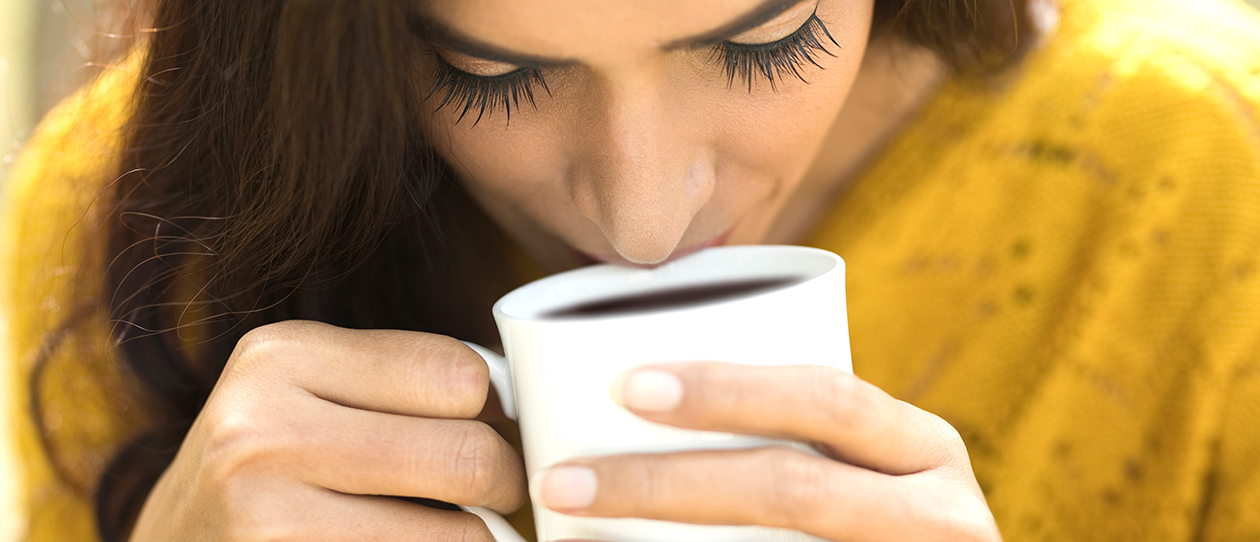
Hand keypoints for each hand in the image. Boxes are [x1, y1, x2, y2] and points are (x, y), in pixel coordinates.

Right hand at [129, 320, 525, 540]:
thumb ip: (398, 381)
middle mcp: (264, 431)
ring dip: (480, 539)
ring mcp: (268, 518)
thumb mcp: (304, 391)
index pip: (458, 374)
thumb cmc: (266, 464)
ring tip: (462, 529)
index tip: (498, 429)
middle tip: (499, 495)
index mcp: (281, 356)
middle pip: (468, 455)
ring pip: (459, 535)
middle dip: (504, 483)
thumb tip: (523, 396)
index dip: (497, 409)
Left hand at [536, 362, 1000, 541]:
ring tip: (576, 525)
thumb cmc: (874, 523)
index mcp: (922, 447)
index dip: (726, 390)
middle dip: (666, 483)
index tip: (624, 386)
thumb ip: (793, 439)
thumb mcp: (864, 471)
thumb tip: (622, 399)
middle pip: (793, 489)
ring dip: (662, 541)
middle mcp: (940, 511)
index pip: (827, 398)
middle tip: (565, 479)